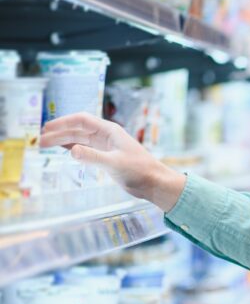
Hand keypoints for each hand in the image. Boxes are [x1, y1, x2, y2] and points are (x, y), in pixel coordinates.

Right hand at [39, 112, 185, 211]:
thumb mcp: (114, 163)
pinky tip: (62, 150)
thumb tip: (71, 150)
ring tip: (45, 145)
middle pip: (77, 130)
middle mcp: (106, 136)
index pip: (81, 120)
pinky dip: (72, 148)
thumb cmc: (140, 170)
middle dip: (59, 133)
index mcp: (109, 131)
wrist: (155, 183)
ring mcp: (105, 146)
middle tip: (40, 141)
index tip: (47, 128)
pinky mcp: (106, 158)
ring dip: (63, 141)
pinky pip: (85, 149)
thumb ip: (93, 157)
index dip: (63, 122)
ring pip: (79, 140)